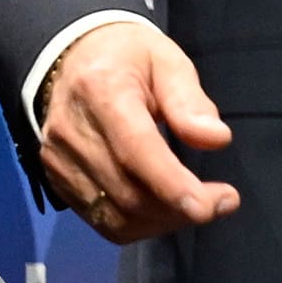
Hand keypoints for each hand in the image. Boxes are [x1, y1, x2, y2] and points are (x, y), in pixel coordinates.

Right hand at [38, 21, 244, 245]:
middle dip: (181, 209)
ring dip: (164, 222)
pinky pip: (103, 221)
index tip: (210, 205)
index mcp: (101, 91)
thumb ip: (190, 100)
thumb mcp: (166, 60)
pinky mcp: (58, 181)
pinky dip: (141, 225)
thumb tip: (216, 139)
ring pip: (116, 217)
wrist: (71, 59)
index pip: (135, 149)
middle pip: (128, 192)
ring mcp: (60, 161)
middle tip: (223, 202)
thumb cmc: (126, 58)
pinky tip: (166, 210)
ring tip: (197, 205)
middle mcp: (72, 132)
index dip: (172, 186)